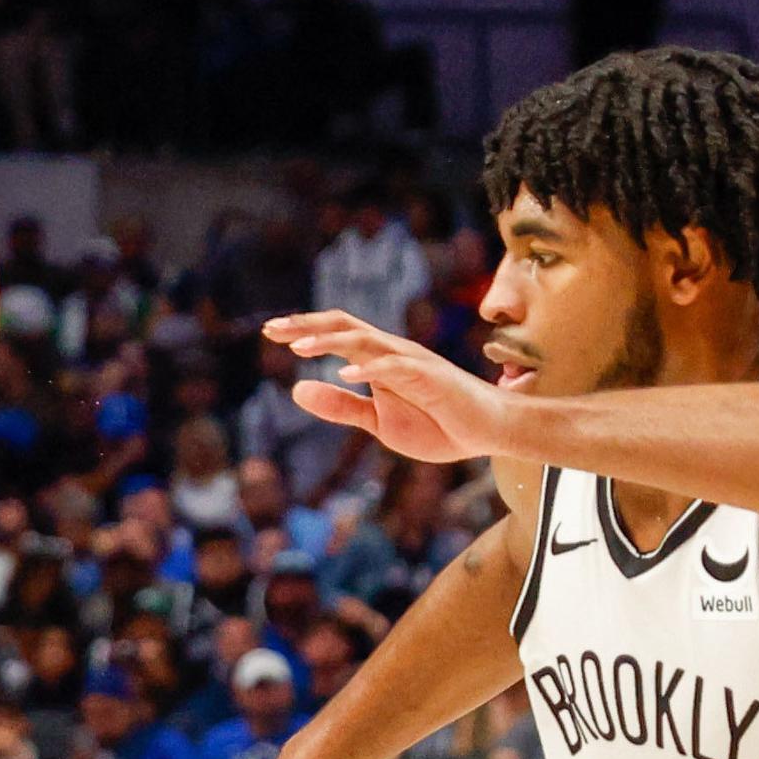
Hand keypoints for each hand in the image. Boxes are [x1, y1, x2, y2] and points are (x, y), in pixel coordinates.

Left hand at [265, 313, 510, 465]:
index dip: (304, 330)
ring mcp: (413, 363)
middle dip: (308, 325)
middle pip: (346, 327)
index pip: (336, 335)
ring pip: (367, 341)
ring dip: (331, 342)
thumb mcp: (377, 421)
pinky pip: (398, 368)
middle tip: (272, 329)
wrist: (487, 433)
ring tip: (298, 346)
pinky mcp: (432, 379)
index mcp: (378, 361)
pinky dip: (372, 368)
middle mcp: (393, 353)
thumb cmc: (437, 424)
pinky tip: (345, 372)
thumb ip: (340, 406)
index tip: (271, 332)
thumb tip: (296, 389)